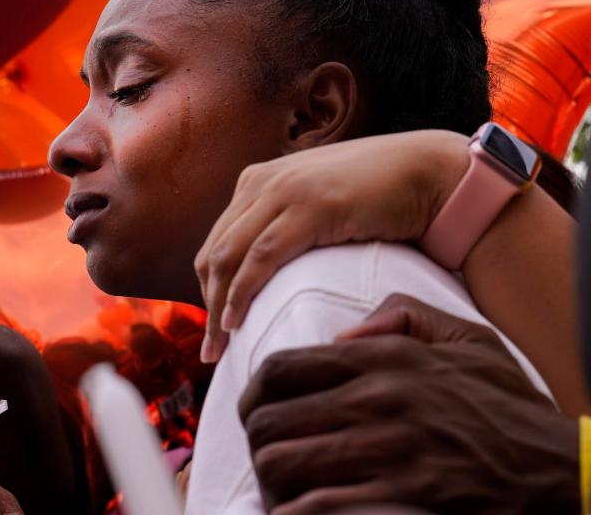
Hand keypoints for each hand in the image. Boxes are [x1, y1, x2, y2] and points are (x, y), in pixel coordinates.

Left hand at [195, 130, 469, 361]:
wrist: (429, 173)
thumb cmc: (380, 199)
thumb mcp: (319, 208)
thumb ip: (286, 226)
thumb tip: (266, 274)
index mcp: (258, 181)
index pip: (216, 243)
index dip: (210, 290)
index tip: (213, 330)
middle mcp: (262, 182)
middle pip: (215, 253)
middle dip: (207, 305)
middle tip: (211, 350)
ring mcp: (283, 191)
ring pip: (229, 257)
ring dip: (219, 307)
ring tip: (219, 347)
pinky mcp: (310, 207)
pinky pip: (261, 257)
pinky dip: (242, 292)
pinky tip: (236, 323)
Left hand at [237, 294, 577, 514]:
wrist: (558, 467)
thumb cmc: (505, 404)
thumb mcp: (466, 338)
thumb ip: (402, 316)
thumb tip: (342, 334)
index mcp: (385, 358)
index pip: (282, 369)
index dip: (253, 394)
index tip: (255, 410)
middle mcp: (378, 399)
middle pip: (270, 419)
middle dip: (255, 441)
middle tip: (263, 453)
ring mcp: (387, 449)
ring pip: (283, 462)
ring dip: (270, 480)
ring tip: (278, 487)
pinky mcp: (401, 496)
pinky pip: (319, 505)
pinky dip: (296, 511)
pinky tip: (299, 511)